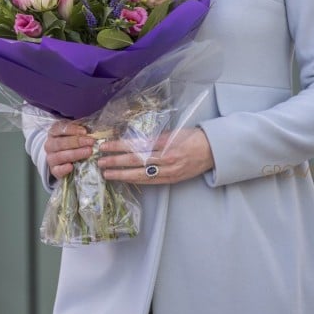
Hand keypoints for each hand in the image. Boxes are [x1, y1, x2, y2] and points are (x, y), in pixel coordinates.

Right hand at [44, 120, 94, 179]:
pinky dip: (63, 169)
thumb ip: (81, 131)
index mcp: (54, 132)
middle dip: (77, 142)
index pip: (60, 128)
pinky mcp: (54, 170)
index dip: (72, 129)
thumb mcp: (75, 133)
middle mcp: (50, 145)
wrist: (64, 159)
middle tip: (91, 142)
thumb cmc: (72, 142)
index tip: (85, 131)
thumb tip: (92, 130)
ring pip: (60, 156)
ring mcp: (50, 158)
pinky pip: (57, 170)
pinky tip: (71, 167)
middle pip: (61, 142)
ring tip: (88, 152)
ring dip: (75, 154)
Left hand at [97, 127, 214, 184]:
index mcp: (165, 143)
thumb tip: (134, 141)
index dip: (119, 146)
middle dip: (116, 162)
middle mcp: (165, 158)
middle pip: (136, 161)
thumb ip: (155, 138)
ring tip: (107, 174)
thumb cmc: (194, 137)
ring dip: (122, 174)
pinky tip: (125, 180)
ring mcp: (169, 171)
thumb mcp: (174, 132)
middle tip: (100, 161)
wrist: (213, 150)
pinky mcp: (172, 179)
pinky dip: (136, 181)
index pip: (137, 145)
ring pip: (141, 174)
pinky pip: (150, 181)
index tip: (106, 145)